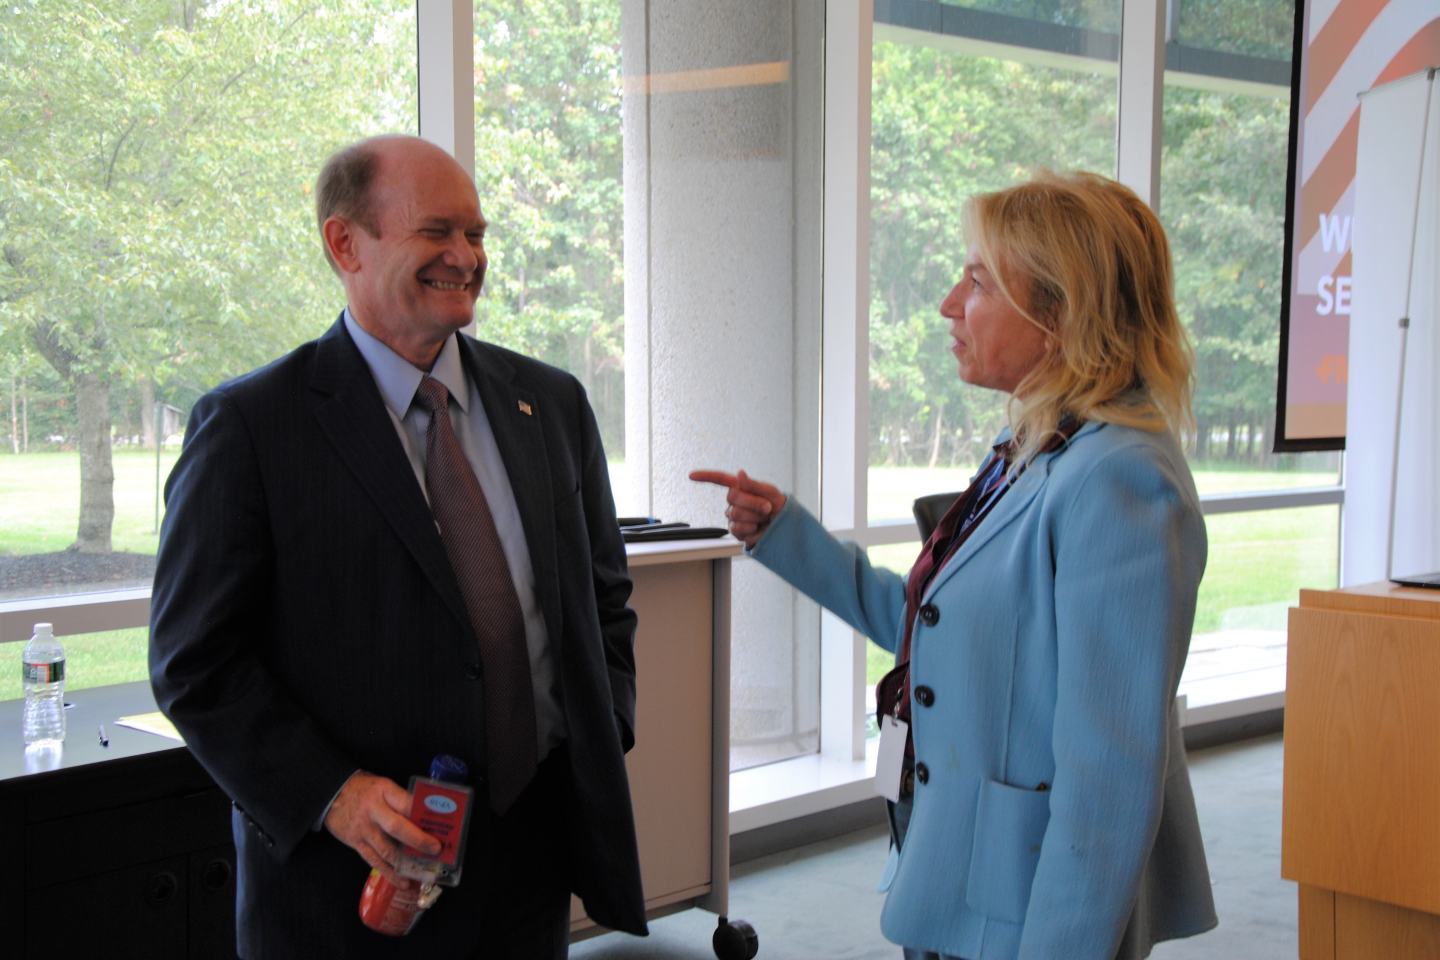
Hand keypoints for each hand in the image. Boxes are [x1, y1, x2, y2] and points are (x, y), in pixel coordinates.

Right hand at [323, 770, 440, 887]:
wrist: (332, 794)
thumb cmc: (365, 790)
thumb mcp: (384, 786)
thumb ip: (402, 800)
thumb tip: (427, 818)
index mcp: (384, 791)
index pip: (406, 802)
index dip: (422, 814)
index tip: (440, 823)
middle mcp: (374, 811)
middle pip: (397, 827)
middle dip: (418, 840)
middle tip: (435, 849)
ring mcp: (364, 830)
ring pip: (386, 849)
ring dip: (406, 863)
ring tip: (424, 873)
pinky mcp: (356, 844)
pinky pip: (375, 861)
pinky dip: (390, 873)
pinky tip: (403, 882)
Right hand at [688, 468, 786, 547]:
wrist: (782, 526)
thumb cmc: (778, 506)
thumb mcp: (770, 492)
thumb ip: (753, 484)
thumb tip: (740, 473)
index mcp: (740, 487)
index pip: (720, 479)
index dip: (705, 477)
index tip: (692, 475)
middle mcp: (734, 501)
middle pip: (733, 498)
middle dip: (753, 502)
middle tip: (766, 507)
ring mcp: (733, 517)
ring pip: (736, 515)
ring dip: (754, 517)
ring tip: (763, 518)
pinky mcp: (736, 531)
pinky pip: (739, 529)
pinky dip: (752, 529)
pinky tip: (758, 528)